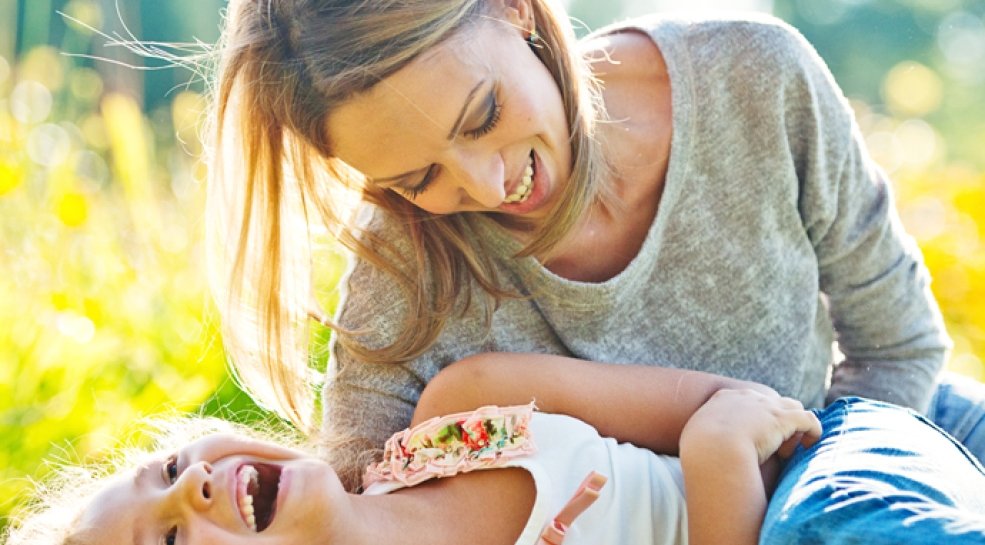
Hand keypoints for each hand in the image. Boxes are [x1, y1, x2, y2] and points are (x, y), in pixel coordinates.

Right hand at [681, 388, 821, 464]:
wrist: (713, 449)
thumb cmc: (700, 449)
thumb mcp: (694, 435)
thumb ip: (701, 434)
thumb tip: (701, 443)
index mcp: (725, 398)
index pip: (748, 400)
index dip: (754, 418)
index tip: (753, 437)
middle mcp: (748, 396)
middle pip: (771, 402)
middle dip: (774, 422)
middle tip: (771, 447)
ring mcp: (767, 405)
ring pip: (792, 407)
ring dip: (793, 426)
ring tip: (788, 449)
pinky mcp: (784, 419)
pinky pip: (809, 420)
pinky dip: (813, 431)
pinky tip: (810, 444)